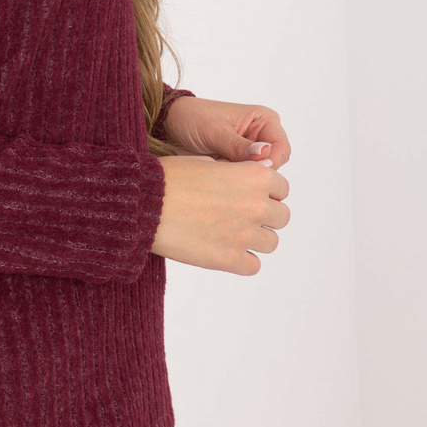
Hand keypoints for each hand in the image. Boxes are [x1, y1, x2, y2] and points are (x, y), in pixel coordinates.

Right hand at [152, 153, 290, 274]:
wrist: (144, 204)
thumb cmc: (169, 178)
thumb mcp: (206, 160)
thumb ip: (234, 170)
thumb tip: (247, 177)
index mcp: (254, 177)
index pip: (282, 188)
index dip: (266, 190)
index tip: (251, 194)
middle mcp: (256, 206)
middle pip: (282, 217)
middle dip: (266, 215)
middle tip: (242, 214)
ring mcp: (245, 235)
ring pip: (272, 243)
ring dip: (257, 238)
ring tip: (234, 234)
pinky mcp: (229, 259)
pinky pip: (253, 266)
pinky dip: (243, 260)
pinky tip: (225, 250)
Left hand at [162, 96, 290, 170]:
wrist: (166, 126)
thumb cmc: (191, 118)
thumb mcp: (214, 131)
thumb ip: (238, 145)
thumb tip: (264, 153)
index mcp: (264, 120)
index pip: (281, 149)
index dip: (269, 163)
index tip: (248, 169)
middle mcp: (261, 137)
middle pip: (273, 167)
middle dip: (252, 173)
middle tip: (227, 170)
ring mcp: (249, 154)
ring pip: (258, 178)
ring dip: (240, 179)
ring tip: (218, 170)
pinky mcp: (236, 167)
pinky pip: (243, 182)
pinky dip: (231, 184)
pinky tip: (215, 177)